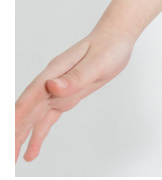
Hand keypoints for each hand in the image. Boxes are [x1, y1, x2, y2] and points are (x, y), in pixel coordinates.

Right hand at [15, 27, 133, 161]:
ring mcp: (57, 89)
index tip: (9, 129)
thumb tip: (52, 86)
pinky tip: (31, 151)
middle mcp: (52, 80)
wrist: (116, 38)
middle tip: (7, 155)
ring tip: (12, 158)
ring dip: (21, 136)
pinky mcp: (65, 96)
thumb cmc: (109, 46)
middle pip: (29, 108)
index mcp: (57, 69)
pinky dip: (38, 134)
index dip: (20, 111)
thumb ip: (76, 76)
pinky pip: (48, 118)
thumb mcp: (98, 61)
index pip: (34, 93)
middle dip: (15, 130)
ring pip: (35, 116)